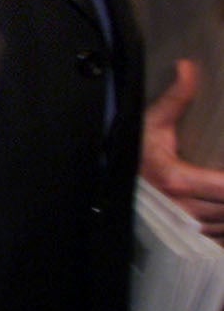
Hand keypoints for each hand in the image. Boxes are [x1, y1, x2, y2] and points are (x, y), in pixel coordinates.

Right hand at [142, 58, 223, 241]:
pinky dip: (223, 234)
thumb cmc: (127, 153)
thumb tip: (188, 67)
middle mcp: (184, 210)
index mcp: (179, 180)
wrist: (100, 184)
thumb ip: (176, 99)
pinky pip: (216, 244)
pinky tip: (219, 217)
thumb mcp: (150, 124)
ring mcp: (182, 230)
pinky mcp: (180, 243)